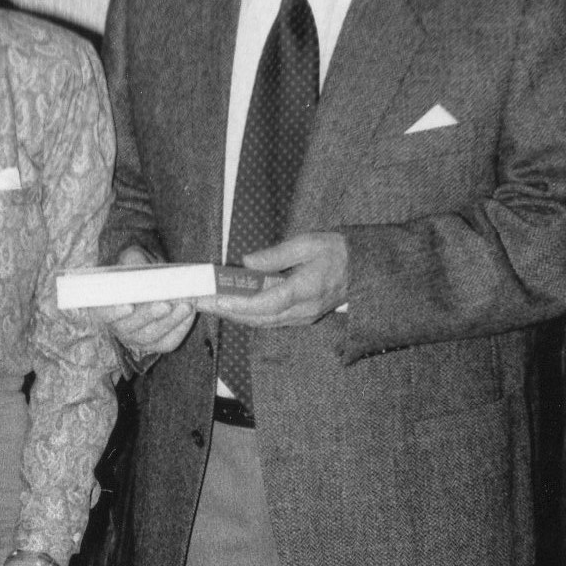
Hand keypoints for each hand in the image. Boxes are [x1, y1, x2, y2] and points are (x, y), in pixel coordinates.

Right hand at [103, 245, 196, 354]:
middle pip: (131, 327)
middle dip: (149, 316)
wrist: (156, 279)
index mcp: (105, 305)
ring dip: (170, 321)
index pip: (104, 313)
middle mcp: (118, 326)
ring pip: (152, 336)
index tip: (129, 306)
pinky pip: (168, 342)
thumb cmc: (140, 268)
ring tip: (186, 306)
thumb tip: (143, 270)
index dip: (115, 312)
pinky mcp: (156, 343)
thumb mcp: (134, 258)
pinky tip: (190, 314)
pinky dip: (180, 328)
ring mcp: (137, 338)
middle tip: (165, 304)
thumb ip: (135, 262)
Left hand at [195, 233, 348, 326]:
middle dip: (227, 312)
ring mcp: (303, 317)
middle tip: (200, 302)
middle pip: (259, 318)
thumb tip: (247, 263)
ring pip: (263, 322)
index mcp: (305, 290)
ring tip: (210, 304)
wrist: (364, 268)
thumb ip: (276, 255)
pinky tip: (233, 306)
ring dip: (235, 315)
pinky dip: (249, 314)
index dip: (238, 305)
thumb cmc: (338, 251)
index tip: (216, 300)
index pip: (266, 304)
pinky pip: (271, 320)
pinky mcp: (302, 318)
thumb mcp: (307, 243)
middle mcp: (303, 310)